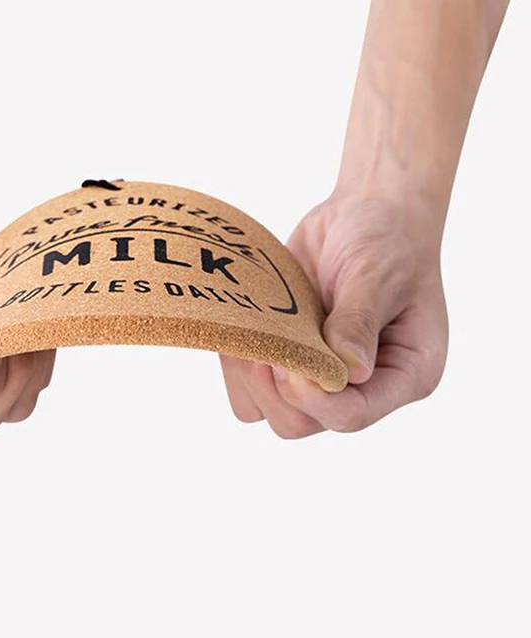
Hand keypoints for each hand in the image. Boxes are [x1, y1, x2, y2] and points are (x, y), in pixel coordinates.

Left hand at [220, 192, 447, 436]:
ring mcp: (319, 377)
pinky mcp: (286, 361)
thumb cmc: (388, 239)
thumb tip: (348, 372)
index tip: (293, 359)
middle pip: (299, 424)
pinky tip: (245, 327)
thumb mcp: (379, 276)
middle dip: (275, 387)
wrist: (365, 211)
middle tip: (271, 340)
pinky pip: (245, 386)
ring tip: (259, 329)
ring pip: (265, 411)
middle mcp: (361, 388)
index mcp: (403, 375)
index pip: (351, 416)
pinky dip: (236, 362)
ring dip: (250, 376)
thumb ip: (358, 322)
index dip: (313, 398)